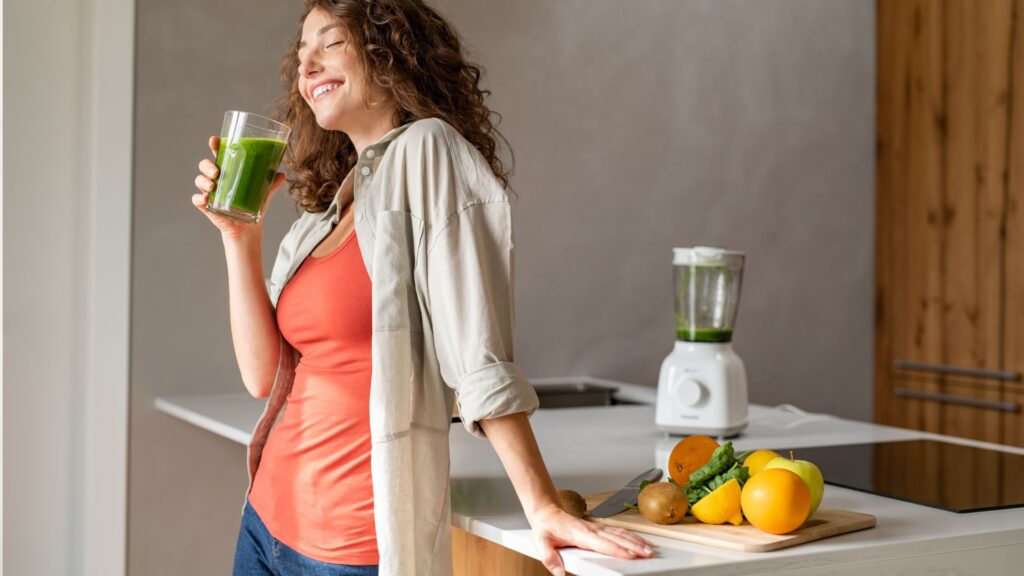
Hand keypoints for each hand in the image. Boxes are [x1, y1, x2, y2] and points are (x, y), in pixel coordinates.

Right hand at [192, 135, 285, 239]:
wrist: (248, 226)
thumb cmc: (253, 203)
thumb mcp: (264, 192)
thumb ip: (272, 183)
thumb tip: (282, 174)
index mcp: (228, 169)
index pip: (219, 153)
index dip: (214, 145)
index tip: (214, 140)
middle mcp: (216, 178)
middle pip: (205, 165)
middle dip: (207, 165)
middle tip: (217, 172)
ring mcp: (210, 191)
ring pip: (199, 180)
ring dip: (203, 181)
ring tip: (212, 186)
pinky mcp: (207, 206)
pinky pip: (197, 200)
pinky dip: (199, 199)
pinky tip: (205, 200)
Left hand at [527, 504, 654, 575]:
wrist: (547, 512)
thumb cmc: (546, 527)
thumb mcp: (541, 542)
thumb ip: (550, 558)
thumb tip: (558, 573)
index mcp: (580, 533)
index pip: (602, 543)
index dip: (617, 549)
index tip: (631, 555)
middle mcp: (591, 529)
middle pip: (617, 538)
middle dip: (634, 546)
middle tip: (648, 554)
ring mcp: (596, 527)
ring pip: (620, 534)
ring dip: (636, 541)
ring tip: (649, 549)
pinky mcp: (598, 528)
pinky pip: (618, 532)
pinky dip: (631, 536)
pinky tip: (639, 541)